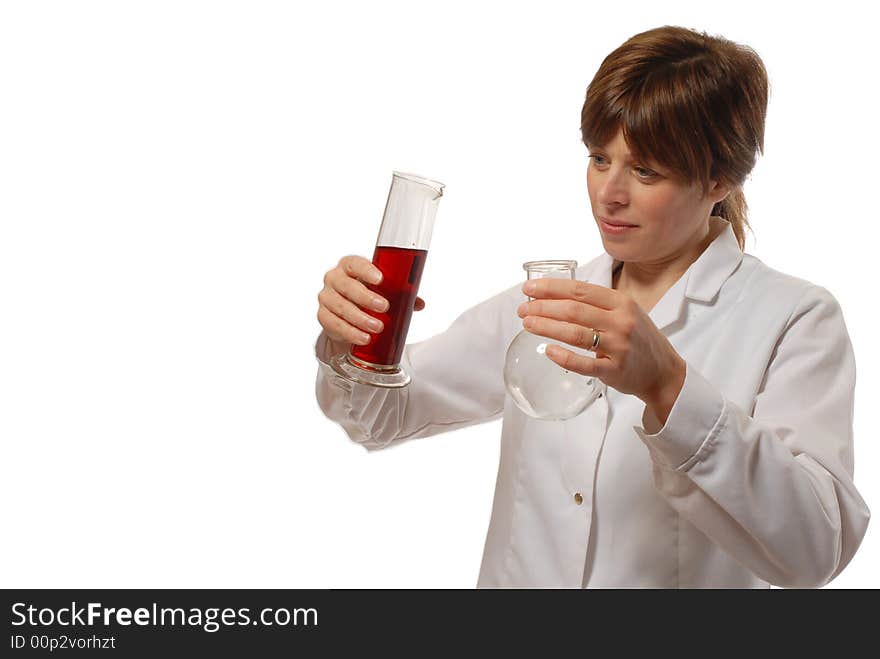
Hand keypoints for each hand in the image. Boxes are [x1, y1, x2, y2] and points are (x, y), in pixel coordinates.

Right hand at [317, 255, 424, 346]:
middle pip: (346, 286)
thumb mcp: (382, 290)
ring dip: (360, 319)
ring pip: (341, 307)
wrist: (346, 313)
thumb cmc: (366, 294)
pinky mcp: (323, 316)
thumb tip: (419, 303)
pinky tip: (363, 337)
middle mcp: (334, 278)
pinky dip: (351, 333)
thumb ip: (400, 293)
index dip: (366, 270)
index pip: (354, 263)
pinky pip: (334, 324)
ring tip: (377, 327)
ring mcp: (326, 297)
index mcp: (348, 266)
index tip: (381, 279)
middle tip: (384, 307)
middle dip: (366, 298)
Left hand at [517, 279, 684, 419]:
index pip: (580, 290)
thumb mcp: (626, 312)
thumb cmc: (639, 338)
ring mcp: (618, 346)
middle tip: (523, 310)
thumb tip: (555, 296)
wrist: (663, 371)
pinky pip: (584, 363)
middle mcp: (620, 322)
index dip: (551, 288)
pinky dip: (563, 357)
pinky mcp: (614, 370)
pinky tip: (548, 351)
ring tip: (528, 324)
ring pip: (575, 333)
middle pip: (573, 310)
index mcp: (621, 302)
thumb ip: (598, 303)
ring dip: (547, 327)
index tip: (529, 288)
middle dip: (542, 307)